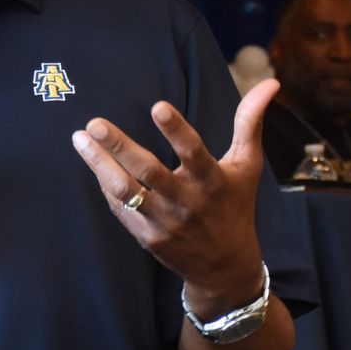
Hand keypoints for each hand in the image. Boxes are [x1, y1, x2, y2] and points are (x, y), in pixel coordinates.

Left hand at [69, 78, 277, 316]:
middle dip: (120, 146)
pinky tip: (93, 162)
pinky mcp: (148, 237)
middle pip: (149, 170)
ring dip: (100, 164)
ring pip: (126, 190)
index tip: (158, 106)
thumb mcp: (247, 165)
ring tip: (79, 138)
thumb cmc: (234, 205)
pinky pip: (120, 208)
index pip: (194, 152)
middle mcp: (187, 202)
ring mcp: (165, 222)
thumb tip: (270, 83)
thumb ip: (250, 122)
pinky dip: (105, 185)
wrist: (225, 266)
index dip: (176, 130)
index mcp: (213, 181)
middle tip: (95, 123)